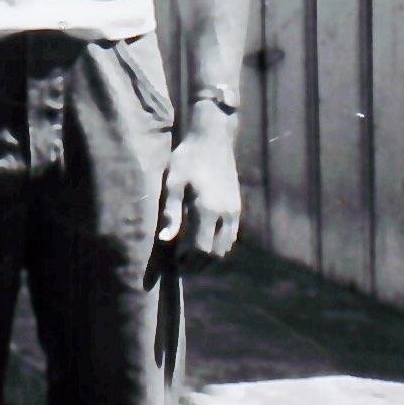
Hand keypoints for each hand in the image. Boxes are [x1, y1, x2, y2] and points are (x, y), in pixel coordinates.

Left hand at [157, 111, 240, 264]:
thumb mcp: (173, 183)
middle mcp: (225, 213)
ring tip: (192, 257)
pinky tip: (205, 242)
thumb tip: (165, 240)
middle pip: (215, 253)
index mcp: (208, 209)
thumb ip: (171, 212)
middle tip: (182, 265)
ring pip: (226, 247)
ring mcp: (235, 211)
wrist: (212, 139)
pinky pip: (232, 236)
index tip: (174, 261)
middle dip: (199, 263)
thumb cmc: (187, 159)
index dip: (188, 260)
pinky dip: (220, 245)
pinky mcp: (238, 207)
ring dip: (210, 257)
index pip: (201, 249)